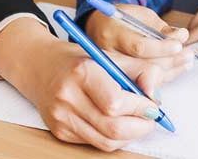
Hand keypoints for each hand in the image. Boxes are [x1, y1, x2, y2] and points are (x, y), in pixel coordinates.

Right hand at [0, 17, 171, 151]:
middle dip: (140, 126)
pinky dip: (113, 137)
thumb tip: (157, 97)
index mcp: (82, 72)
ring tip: (139, 121)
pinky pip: (94, 143)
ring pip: (105, 141)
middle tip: (151, 118)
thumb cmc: (80, 58)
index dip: (140, 108)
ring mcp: (61, 117)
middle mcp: (68, 97)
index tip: (154, 106)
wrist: (40, 66)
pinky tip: (119, 123)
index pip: (116, 102)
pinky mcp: (59, 131)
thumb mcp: (112, 54)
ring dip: (129, 136)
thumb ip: (141, 71)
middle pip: (112, 127)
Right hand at [85, 3, 194, 73]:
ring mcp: (110, 71)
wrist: (97, 31)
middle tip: (188, 55)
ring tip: (186, 62)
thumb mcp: (140, 16)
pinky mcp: (117, 81)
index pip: (139, 47)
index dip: (161, 48)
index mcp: (113, 33)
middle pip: (143, 66)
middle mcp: (108, 55)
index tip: (178, 45)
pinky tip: (175, 71)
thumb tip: (182, 36)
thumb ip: (159, 28)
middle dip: (169, 62)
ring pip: (144, 79)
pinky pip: (141, 85)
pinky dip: (160, 79)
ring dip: (169, 72)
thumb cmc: (122, 21)